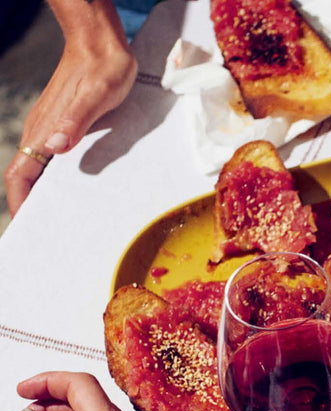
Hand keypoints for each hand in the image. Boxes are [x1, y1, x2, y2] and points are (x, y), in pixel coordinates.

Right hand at [3, 6, 135, 214]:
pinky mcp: (68, 126)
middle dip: (32, 207)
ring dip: (47, 196)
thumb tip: (54, 146)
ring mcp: (54, 129)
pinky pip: (57, 159)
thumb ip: (75, 120)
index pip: (20, 174)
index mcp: (44, 130)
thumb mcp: (96, 95)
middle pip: (28, 177)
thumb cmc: (103, 68)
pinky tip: (78, 192)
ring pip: (42, 170)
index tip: (27, 227)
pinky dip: (61, 181)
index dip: (20, 201)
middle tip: (48, 237)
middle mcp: (44, 132)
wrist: (103, 44)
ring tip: (63, 223)